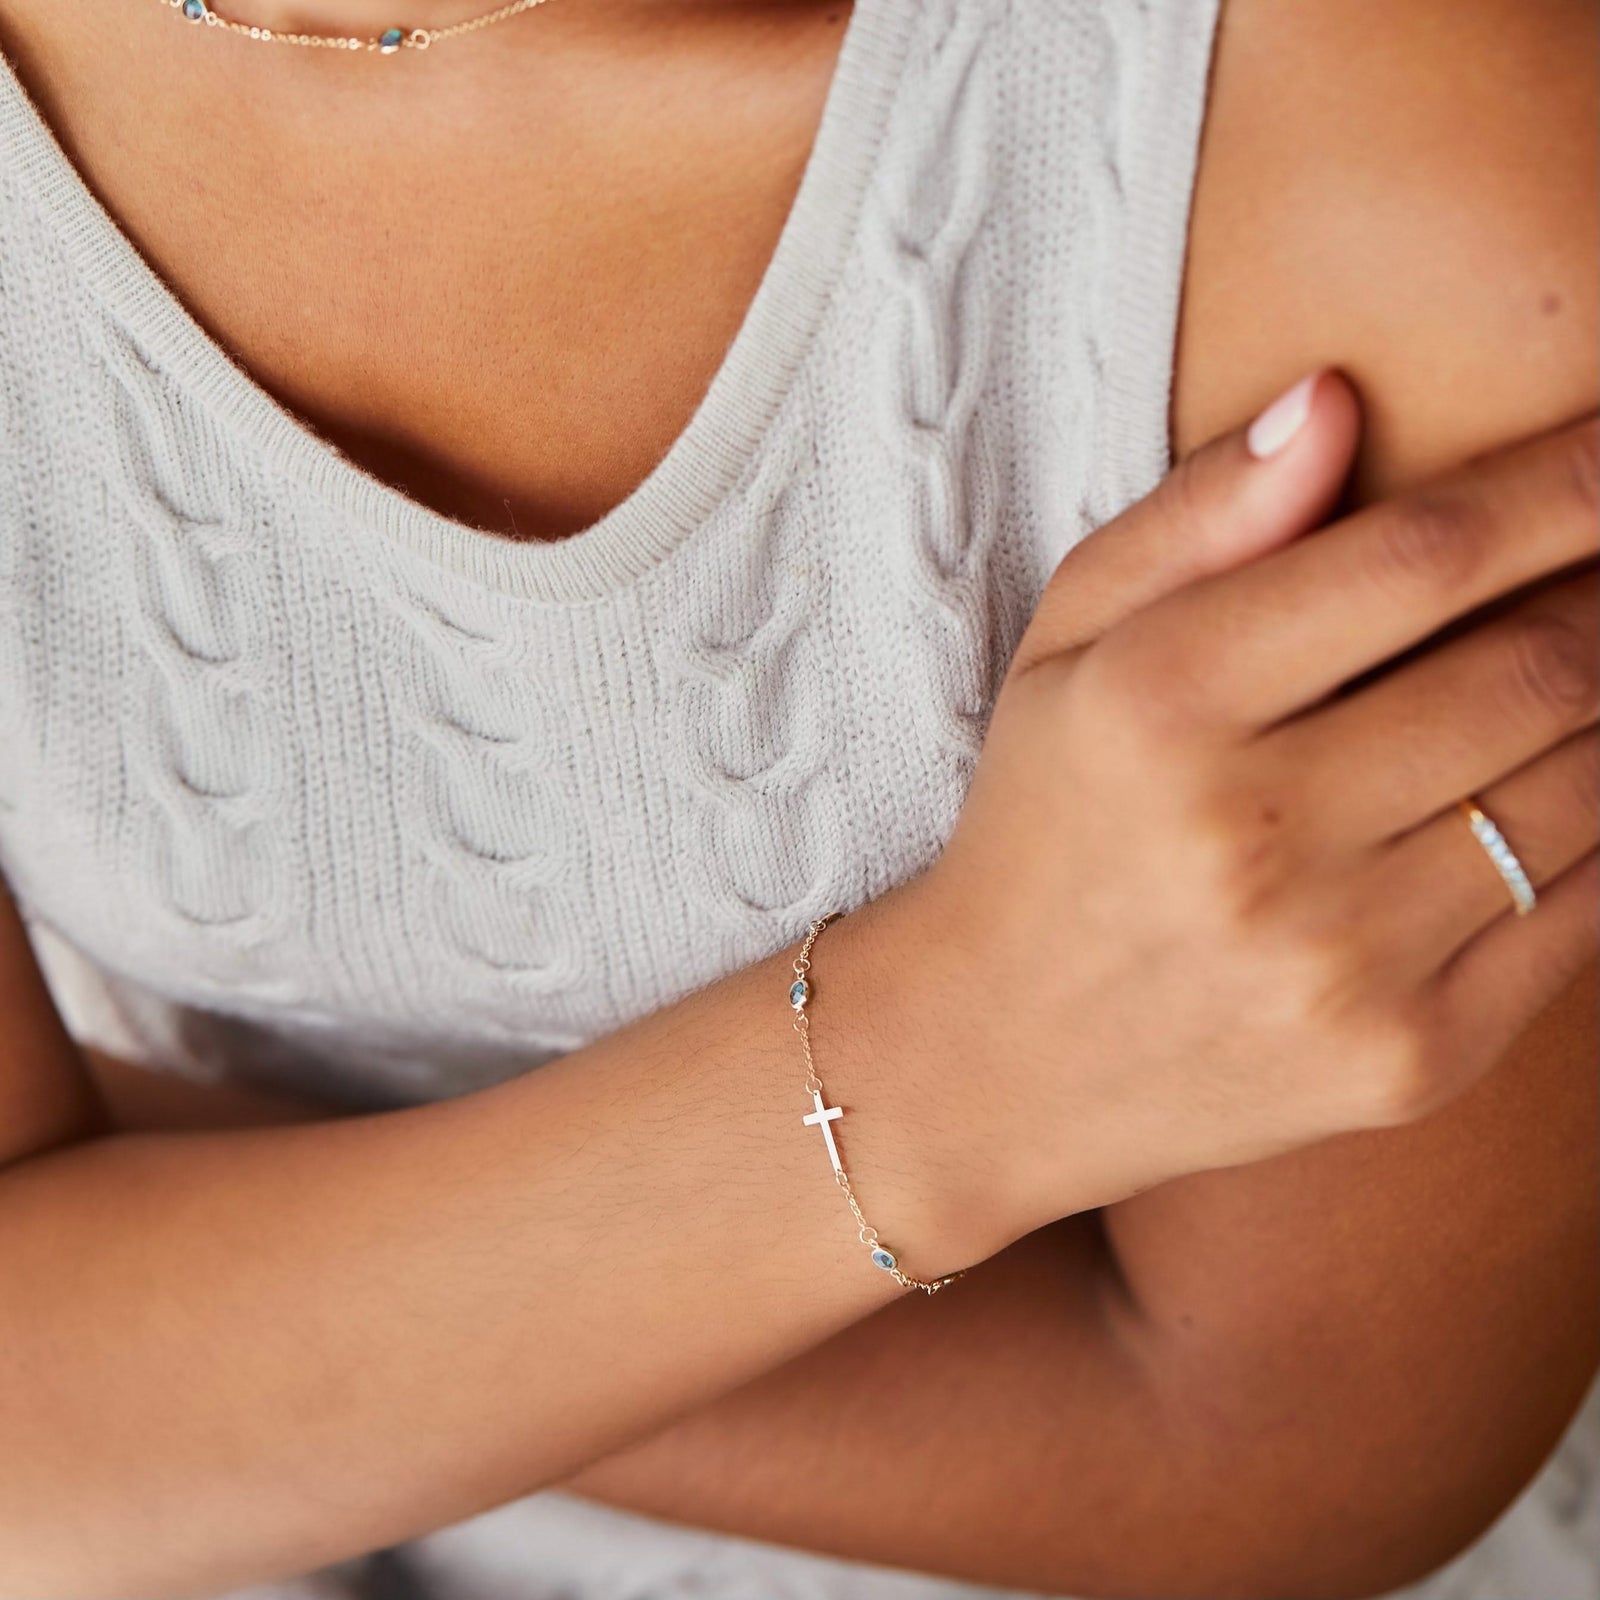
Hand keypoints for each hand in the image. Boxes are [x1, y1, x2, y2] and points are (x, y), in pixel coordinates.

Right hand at [900, 370, 1598, 1234]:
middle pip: (1540, 668)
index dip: (1566, 485)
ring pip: (1588, 786)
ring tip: (1558, 679)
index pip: (1421, 558)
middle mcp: (1253, 836)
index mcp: (1159, 705)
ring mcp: (1340, 963)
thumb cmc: (1043, 821)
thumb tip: (1337, 401)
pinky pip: (1583, 914)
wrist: (1002, 1056)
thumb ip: (1195, 519)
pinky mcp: (1407, 1060)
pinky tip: (1538, 794)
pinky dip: (1597, 830)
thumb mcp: (1065, 646)